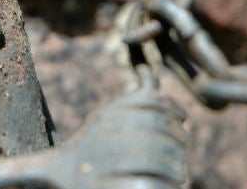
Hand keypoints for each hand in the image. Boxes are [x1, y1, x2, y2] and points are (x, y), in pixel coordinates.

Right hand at [41, 89, 187, 188]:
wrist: (64, 177)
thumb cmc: (97, 146)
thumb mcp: (109, 118)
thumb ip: (134, 100)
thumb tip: (147, 70)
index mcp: (106, 115)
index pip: (146, 100)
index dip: (171, 106)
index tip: (183, 118)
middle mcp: (100, 135)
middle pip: (153, 130)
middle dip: (177, 140)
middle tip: (183, 153)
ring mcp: (100, 163)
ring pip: (151, 158)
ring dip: (174, 166)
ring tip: (180, 174)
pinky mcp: (103, 188)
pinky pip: (144, 184)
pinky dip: (162, 185)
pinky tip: (167, 186)